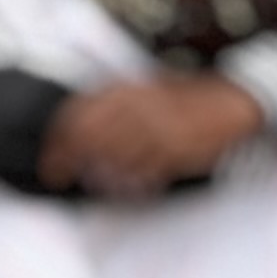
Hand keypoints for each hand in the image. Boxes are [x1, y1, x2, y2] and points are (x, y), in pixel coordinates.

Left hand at [41, 76, 264, 199]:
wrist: (228, 101)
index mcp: (127, 90)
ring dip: (96, 174)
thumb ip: (115, 104)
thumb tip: (80, 125)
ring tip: (92, 182)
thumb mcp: (145, 90)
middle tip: (56, 176)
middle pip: (87, 136)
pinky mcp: (173, 153)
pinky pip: (140, 174)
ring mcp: (154, 131)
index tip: (48, 157)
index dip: (57, 138)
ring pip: (110, 158)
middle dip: (65, 159)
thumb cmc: (184, 99)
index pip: (78, 113)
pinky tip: (122, 187)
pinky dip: (127, 184)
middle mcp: (136, 108)